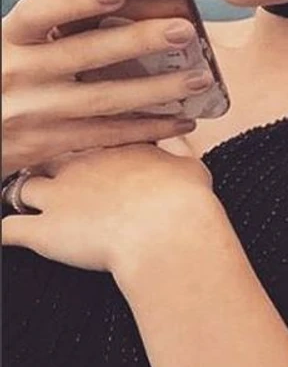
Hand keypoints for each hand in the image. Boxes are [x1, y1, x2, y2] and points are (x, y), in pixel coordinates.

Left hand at [1, 142, 215, 274]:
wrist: (169, 229)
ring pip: (21, 186)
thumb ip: (178, 153)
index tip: (83, 141)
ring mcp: (59, 195)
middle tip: (48, 168)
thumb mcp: (190, 166)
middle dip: (43, 160)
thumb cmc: (186, 200)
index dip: (82, 137)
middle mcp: (81, 162)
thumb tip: (183, 148)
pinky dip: (3, 234)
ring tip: (24, 201)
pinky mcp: (44, 231)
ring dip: (22, 195)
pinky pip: (7, 230)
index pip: (87, 130)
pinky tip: (4, 237)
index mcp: (115, 143)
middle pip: (46, 151)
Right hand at [2, 0, 212, 175]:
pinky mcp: (50, 143)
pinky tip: (183, 118)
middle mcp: (18, 74)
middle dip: (138, 41)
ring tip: (200, 78)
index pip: (38, 12)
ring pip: (106, 99)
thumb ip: (51, 24)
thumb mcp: (13, 44)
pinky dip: (149, 127)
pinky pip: (107, 134)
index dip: (76, 0)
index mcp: (8, 39)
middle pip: (84, 54)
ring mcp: (35, 112)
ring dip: (158, 89)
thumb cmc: (5, 73)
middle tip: (184, 31)